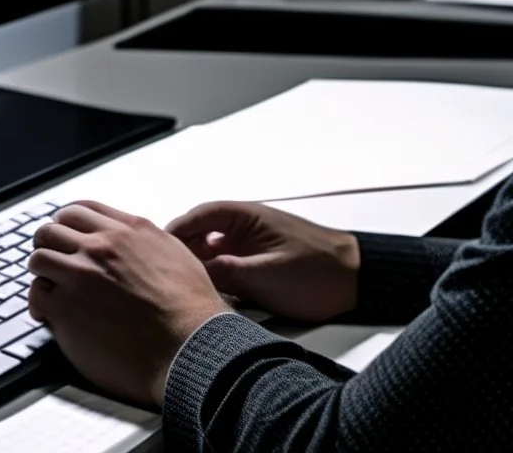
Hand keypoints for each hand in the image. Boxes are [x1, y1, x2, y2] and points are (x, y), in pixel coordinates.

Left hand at [27, 201, 232, 407]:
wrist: (187, 347)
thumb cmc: (191, 310)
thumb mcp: (178, 255)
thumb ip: (146, 243)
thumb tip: (131, 244)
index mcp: (129, 230)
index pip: (81, 210)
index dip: (67, 223)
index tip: (66, 235)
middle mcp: (101, 246)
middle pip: (52, 229)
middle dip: (49, 245)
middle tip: (54, 264)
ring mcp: (80, 275)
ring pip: (38, 258)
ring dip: (43, 274)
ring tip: (52, 290)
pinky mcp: (65, 307)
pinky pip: (35, 294)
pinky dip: (39, 304)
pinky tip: (50, 315)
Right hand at [166, 202, 360, 323]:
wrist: (358, 281)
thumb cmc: (321, 271)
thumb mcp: (267, 276)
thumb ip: (226, 273)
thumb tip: (192, 274)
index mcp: (247, 218)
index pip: (198, 216)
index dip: (173, 232)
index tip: (153, 249)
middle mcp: (246, 228)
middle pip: (199, 235)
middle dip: (180, 253)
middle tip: (162, 275)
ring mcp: (252, 247)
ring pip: (211, 255)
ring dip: (197, 269)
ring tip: (180, 288)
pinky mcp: (259, 266)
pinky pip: (227, 270)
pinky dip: (214, 280)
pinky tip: (208, 298)